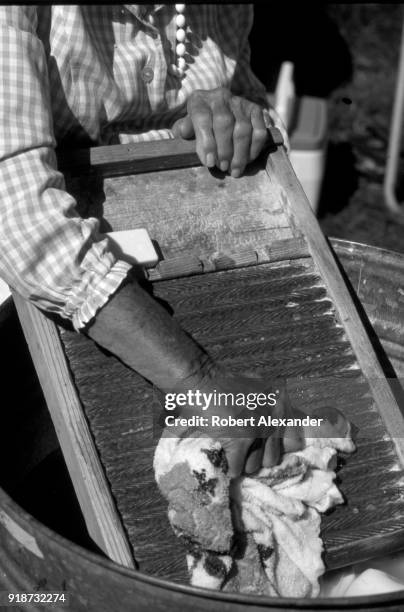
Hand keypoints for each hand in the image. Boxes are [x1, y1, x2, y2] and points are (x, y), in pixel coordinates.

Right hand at [161, 366, 301, 477]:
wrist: (199, 379)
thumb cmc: (223, 384)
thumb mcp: (258, 390)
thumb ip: (273, 408)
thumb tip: (292, 440)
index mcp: (281, 402)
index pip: (295, 441)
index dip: (279, 446)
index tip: (267, 445)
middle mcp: (274, 416)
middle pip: (272, 458)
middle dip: (257, 455)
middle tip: (243, 446)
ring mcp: (258, 429)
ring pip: (254, 466)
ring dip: (242, 461)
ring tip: (231, 447)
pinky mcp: (239, 441)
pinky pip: (237, 468)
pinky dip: (229, 466)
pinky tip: (224, 455)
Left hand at [172, 87, 268, 177]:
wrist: (218, 109)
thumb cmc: (200, 124)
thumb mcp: (187, 126)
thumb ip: (184, 130)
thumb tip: (183, 131)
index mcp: (200, 100)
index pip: (203, 119)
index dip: (207, 143)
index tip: (209, 163)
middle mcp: (220, 97)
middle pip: (224, 124)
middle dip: (224, 150)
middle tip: (223, 168)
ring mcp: (240, 102)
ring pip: (243, 128)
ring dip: (240, 153)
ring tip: (235, 169)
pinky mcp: (256, 110)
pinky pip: (259, 130)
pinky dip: (255, 148)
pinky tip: (248, 160)